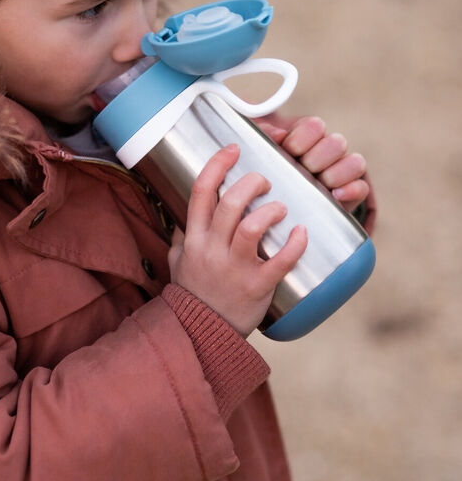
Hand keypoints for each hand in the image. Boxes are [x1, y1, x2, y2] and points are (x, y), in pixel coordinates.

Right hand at [168, 144, 307, 337]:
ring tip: (281, 208)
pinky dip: (294, 245)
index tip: (234, 148)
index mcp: (195, 238)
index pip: (202, 191)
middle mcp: (213, 250)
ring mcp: (235, 268)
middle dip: (252, 183)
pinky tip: (302, 232)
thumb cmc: (193, 292)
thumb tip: (188, 210)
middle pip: (230, 204)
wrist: (202, 332)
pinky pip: (279, 262)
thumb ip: (185, 234)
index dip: (218, 164)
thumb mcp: (179, 259)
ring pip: (252, 227)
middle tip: (265, 180)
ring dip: (271, 210)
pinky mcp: (257, 287)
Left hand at [257, 116, 368, 212]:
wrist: (272, 201)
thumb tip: (277, 134)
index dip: (301, 138)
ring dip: (335, 173)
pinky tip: (335, 196)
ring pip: (355, 162)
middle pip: (337, 143)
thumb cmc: (266, 170)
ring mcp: (340, 172)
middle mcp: (328, 152)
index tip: (288, 149)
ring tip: (318, 183)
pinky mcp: (349, 195)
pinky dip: (352, 190)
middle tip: (302, 169)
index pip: (316, 126)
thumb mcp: (258, 150)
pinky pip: (361, 188)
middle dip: (317, 158)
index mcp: (307, 137)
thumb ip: (262, 134)